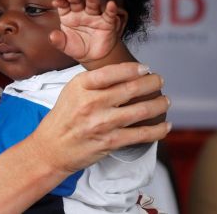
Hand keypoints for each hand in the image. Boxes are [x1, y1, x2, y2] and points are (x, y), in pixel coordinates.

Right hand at [27, 62, 170, 174]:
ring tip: (165, 101)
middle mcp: (91, 102)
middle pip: (131, 88)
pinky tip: (164, 126)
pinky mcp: (110, 142)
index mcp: (81, 86)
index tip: (145, 68)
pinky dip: (157, 130)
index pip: (113, 71)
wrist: (51, 148)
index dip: (134, 68)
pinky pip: (141, 134)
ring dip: (159, 104)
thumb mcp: (71, 92)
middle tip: (159, 81)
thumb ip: (94, 82)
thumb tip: (125, 73)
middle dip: (152, 83)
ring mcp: (102, 123)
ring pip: (141, 110)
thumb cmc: (63, 118)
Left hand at [49, 0, 120, 63]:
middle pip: (76, 2)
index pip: (63, 6)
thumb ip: (58, 40)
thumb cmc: (77, 47)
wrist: (94, 56)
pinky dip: (111, 9)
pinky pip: (109, 14)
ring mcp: (94, 16)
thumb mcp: (65, 45)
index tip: (55, 2)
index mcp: (68, 16)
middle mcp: (81, 13)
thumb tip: (52, 36)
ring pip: (92, 5)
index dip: (60, 2)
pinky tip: (111, 4)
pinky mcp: (107, 22)